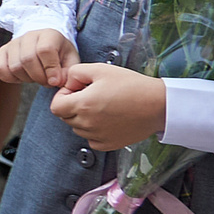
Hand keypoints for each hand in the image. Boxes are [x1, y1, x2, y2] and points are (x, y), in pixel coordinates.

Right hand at [0, 28, 78, 88]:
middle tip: (46, 82)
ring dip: (26, 78)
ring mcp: (13, 43)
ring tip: (36, 77)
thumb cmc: (60, 54)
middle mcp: (29, 35)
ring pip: (14, 66)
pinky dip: (10, 78)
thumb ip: (67, 71)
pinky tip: (22, 76)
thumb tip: (55, 81)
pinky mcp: (2, 52)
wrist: (45, 45)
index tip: (55, 81)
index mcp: (49, 34)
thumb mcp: (70, 60)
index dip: (50, 69)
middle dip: (39, 77)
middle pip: (27, 59)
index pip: (45, 50)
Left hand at [48, 62, 167, 152]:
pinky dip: (94, 130)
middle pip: (66, 117)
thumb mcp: (100, 69)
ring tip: (103, 106)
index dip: (63, 96)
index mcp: (83, 105)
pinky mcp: (109, 144)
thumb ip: (75, 73)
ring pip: (77, 128)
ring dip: (83, 118)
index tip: (76, 90)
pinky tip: (108, 118)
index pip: (55, 107)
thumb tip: (67, 83)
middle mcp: (87, 124)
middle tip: (92, 95)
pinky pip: (91, 139)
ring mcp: (98, 136)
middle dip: (72, 105)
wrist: (158, 105)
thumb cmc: (132, 86)